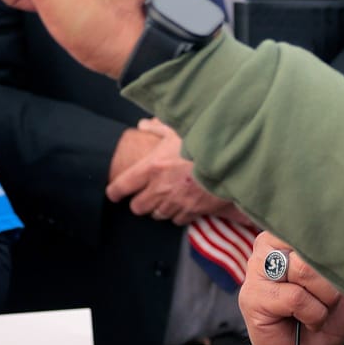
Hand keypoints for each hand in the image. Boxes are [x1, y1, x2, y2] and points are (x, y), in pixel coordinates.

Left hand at [108, 122, 228, 223]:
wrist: (230, 160)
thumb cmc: (202, 142)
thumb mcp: (178, 129)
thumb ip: (158, 128)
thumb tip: (143, 124)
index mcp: (151, 167)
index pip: (122, 185)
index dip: (114, 191)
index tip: (113, 193)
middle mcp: (160, 188)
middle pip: (137, 207)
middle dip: (139, 203)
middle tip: (143, 196)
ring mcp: (176, 202)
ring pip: (157, 215)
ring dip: (158, 208)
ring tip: (164, 200)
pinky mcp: (192, 211)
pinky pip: (177, 220)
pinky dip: (177, 214)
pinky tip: (182, 205)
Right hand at [239, 234, 343, 344]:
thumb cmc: (328, 316)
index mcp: (289, 234)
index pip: (315, 223)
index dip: (336, 248)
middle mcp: (268, 245)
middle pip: (312, 245)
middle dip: (332, 280)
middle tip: (330, 301)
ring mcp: (256, 269)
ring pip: (303, 268)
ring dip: (324, 298)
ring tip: (319, 311)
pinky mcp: (252, 296)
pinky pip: (295, 297)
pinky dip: (313, 314)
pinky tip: (308, 322)